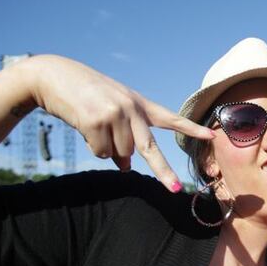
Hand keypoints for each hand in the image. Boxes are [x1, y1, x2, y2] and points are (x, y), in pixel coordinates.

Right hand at [22, 55, 213, 190]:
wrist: (53, 76)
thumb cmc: (84, 95)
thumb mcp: (111, 111)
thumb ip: (125, 135)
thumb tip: (127, 167)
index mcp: (139, 103)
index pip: (170, 118)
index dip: (191, 129)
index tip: (212, 136)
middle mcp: (131, 108)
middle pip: (150, 148)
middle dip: (163, 171)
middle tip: (175, 189)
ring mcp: (115, 114)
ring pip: (119, 154)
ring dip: (106, 148)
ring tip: (93, 125)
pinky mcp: (96, 121)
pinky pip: (100, 152)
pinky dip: (92, 146)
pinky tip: (84, 127)